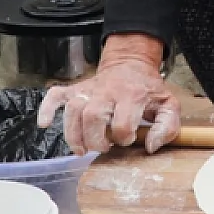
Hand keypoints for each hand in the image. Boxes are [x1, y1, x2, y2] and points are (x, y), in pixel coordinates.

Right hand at [37, 34, 178, 154]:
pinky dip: (47, 109)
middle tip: (103, 148)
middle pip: (92, 117)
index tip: (127, 140)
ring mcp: (88, 90)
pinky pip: (55, 95)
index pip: (122, 124)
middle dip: (95, 140)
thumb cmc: (148, 89)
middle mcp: (107, 92)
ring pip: (73, 110)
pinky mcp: (76, 89)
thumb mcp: (168, 105)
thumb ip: (167, 128)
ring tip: (81, 150)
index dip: (124, 138)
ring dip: (73, 134)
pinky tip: (44, 123)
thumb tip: (150, 147)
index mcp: (131, 96)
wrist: (132, 64)